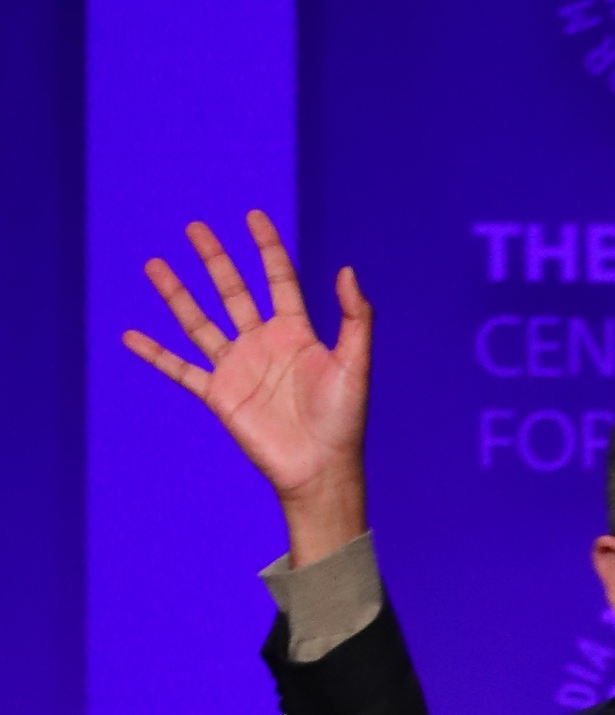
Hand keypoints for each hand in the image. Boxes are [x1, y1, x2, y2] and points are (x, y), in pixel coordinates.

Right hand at [123, 210, 371, 564]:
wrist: (320, 470)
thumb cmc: (344, 421)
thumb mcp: (356, 365)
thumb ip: (356, 317)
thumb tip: (348, 269)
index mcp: (295, 333)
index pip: (278, 279)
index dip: (267, 248)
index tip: (253, 216)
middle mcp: (263, 344)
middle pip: (232, 291)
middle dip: (214, 259)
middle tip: (194, 227)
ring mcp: (238, 368)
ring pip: (200, 322)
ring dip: (176, 294)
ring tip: (154, 263)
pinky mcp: (219, 395)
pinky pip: (180, 369)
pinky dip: (155, 354)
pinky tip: (130, 336)